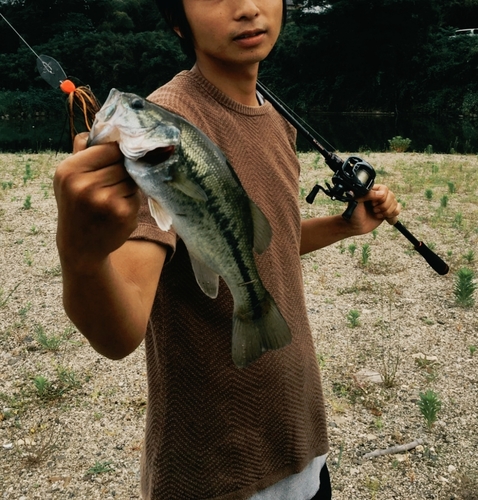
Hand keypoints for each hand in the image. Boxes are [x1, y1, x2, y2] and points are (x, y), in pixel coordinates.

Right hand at [54, 133, 140, 270]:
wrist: (80, 247)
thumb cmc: (76, 206)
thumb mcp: (68, 177)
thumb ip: (83, 150)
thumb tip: (106, 126)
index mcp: (69, 171)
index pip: (108, 148)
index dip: (116, 152)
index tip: (117, 158)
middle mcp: (85, 185)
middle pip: (122, 163)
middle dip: (122, 170)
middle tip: (112, 182)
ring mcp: (105, 200)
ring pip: (132, 178)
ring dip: (128, 185)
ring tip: (112, 197)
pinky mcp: (123, 213)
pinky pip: (137, 195)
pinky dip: (132, 200)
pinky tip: (118, 210)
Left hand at [347, 184, 400, 234]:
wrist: (354, 226)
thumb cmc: (353, 213)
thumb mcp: (356, 201)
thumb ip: (367, 194)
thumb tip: (381, 194)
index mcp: (372, 190)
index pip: (384, 189)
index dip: (381, 198)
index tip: (372, 204)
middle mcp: (379, 195)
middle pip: (392, 196)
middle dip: (383, 206)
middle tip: (373, 210)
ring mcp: (384, 203)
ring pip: (395, 203)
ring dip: (386, 212)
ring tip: (376, 214)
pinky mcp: (387, 211)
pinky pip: (397, 210)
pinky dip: (392, 215)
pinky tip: (384, 217)